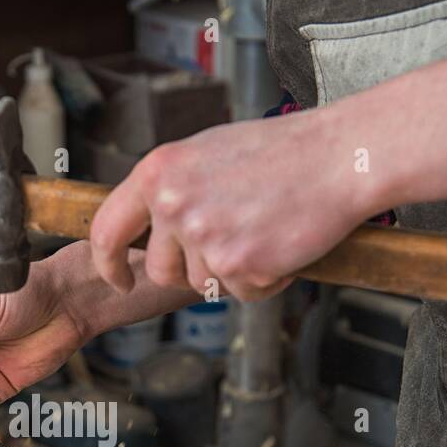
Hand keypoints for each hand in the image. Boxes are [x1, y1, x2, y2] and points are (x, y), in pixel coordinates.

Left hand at [89, 108, 380, 301]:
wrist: (339, 158)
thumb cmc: (281, 153)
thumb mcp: (205, 155)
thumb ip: (170, 190)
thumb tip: (145, 228)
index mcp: (158, 171)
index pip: (106, 231)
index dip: (108, 264)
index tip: (119, 278)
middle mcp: (173, 204)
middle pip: (160, 270)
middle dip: (191, 269)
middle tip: (231, 243)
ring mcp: (204, 236)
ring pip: (203, 283)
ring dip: (232, 271)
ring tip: (263, 230)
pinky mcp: (238, 264)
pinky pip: (240, 292)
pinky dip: (264, 280)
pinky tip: (282, 243)